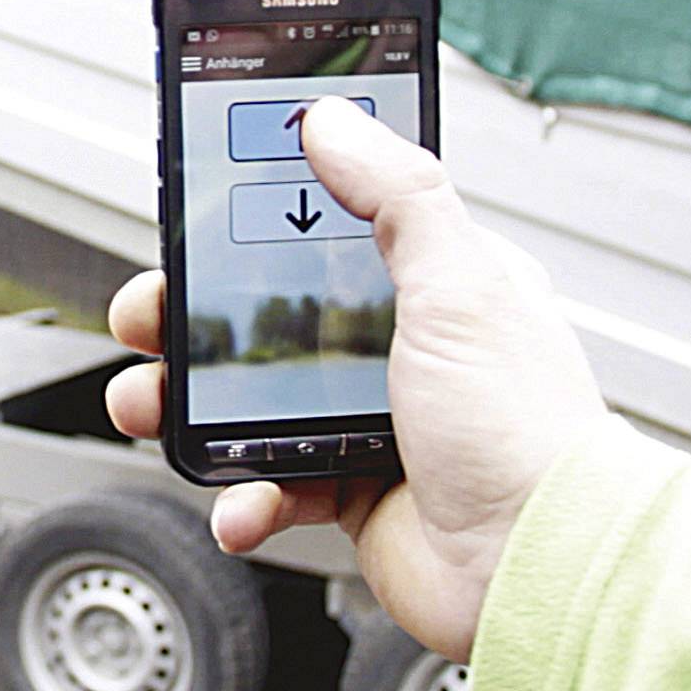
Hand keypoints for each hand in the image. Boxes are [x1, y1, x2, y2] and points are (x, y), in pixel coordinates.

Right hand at [105, 97, 607, 661]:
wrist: (541, 570)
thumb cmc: (527, 432)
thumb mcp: (460, 287)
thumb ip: (397, 196)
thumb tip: (332, 120)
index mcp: (426, 286)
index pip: (317, 229)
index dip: (246, 224)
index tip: (189, 222)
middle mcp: (393, 349)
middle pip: (261, 316)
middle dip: (188, 322)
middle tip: (149, 321)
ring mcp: (365, 421)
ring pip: (244, 400)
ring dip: (188, 408)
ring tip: (154, 409)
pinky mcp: (348, 491)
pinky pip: (267, 484)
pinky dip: (241, 496)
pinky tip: (242, 500)